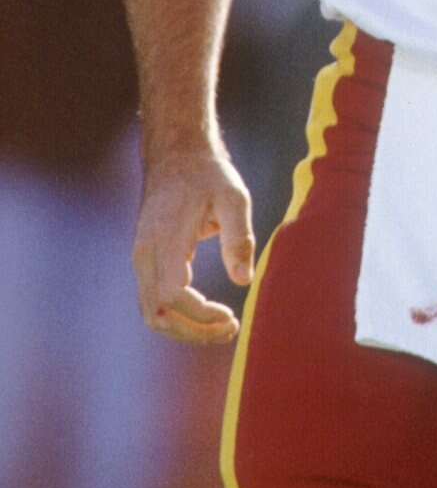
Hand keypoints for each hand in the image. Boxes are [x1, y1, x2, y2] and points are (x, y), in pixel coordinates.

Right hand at [133, 147, 254, 344]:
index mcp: (165, 237)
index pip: (172, 294)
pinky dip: (177, 318)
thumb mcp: (233, 196)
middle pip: (157, 314)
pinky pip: (153, 303)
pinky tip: (207, 314)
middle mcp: (145, 253)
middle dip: (194, 331)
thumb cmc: (208, 175)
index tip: (230, 313)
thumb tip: (243, 280)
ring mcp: (141, 259)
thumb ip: (239, 237)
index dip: (199, 314)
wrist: (177, 156)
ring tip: (222, 327)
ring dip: (185, 330)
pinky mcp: (146, 262)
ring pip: (152, 314)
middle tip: (231, 328)